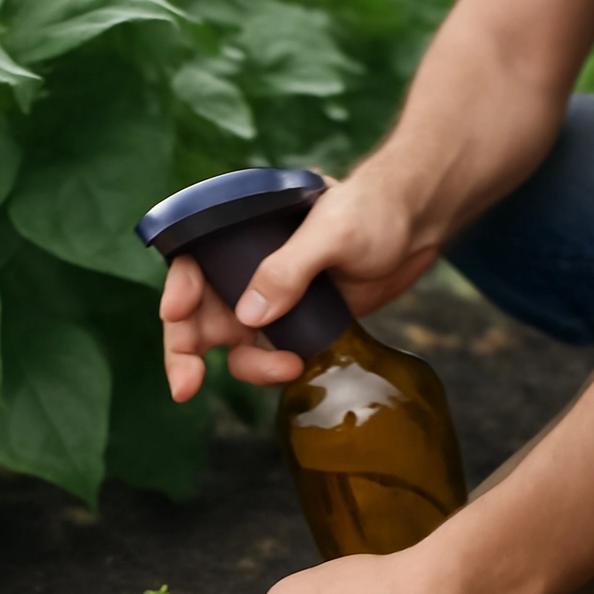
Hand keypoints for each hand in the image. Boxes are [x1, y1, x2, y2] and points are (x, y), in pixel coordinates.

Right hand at [160, 174, 437, 402]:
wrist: (417, 226)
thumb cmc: (374, 208)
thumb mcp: (333, 230)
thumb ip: (290, 267)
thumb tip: (248, 317)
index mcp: (240, 232)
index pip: (192, 261)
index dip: (178, 288)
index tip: (175, 311)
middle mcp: (242, 269)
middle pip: (197, 314)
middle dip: (185, 352)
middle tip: (186, 386)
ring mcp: (268, 301)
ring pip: (230, 344)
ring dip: (245, 367)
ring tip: (284, 369)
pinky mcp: (294, 325)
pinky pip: (267, 356)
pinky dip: (272, 370)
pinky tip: (295, 368)